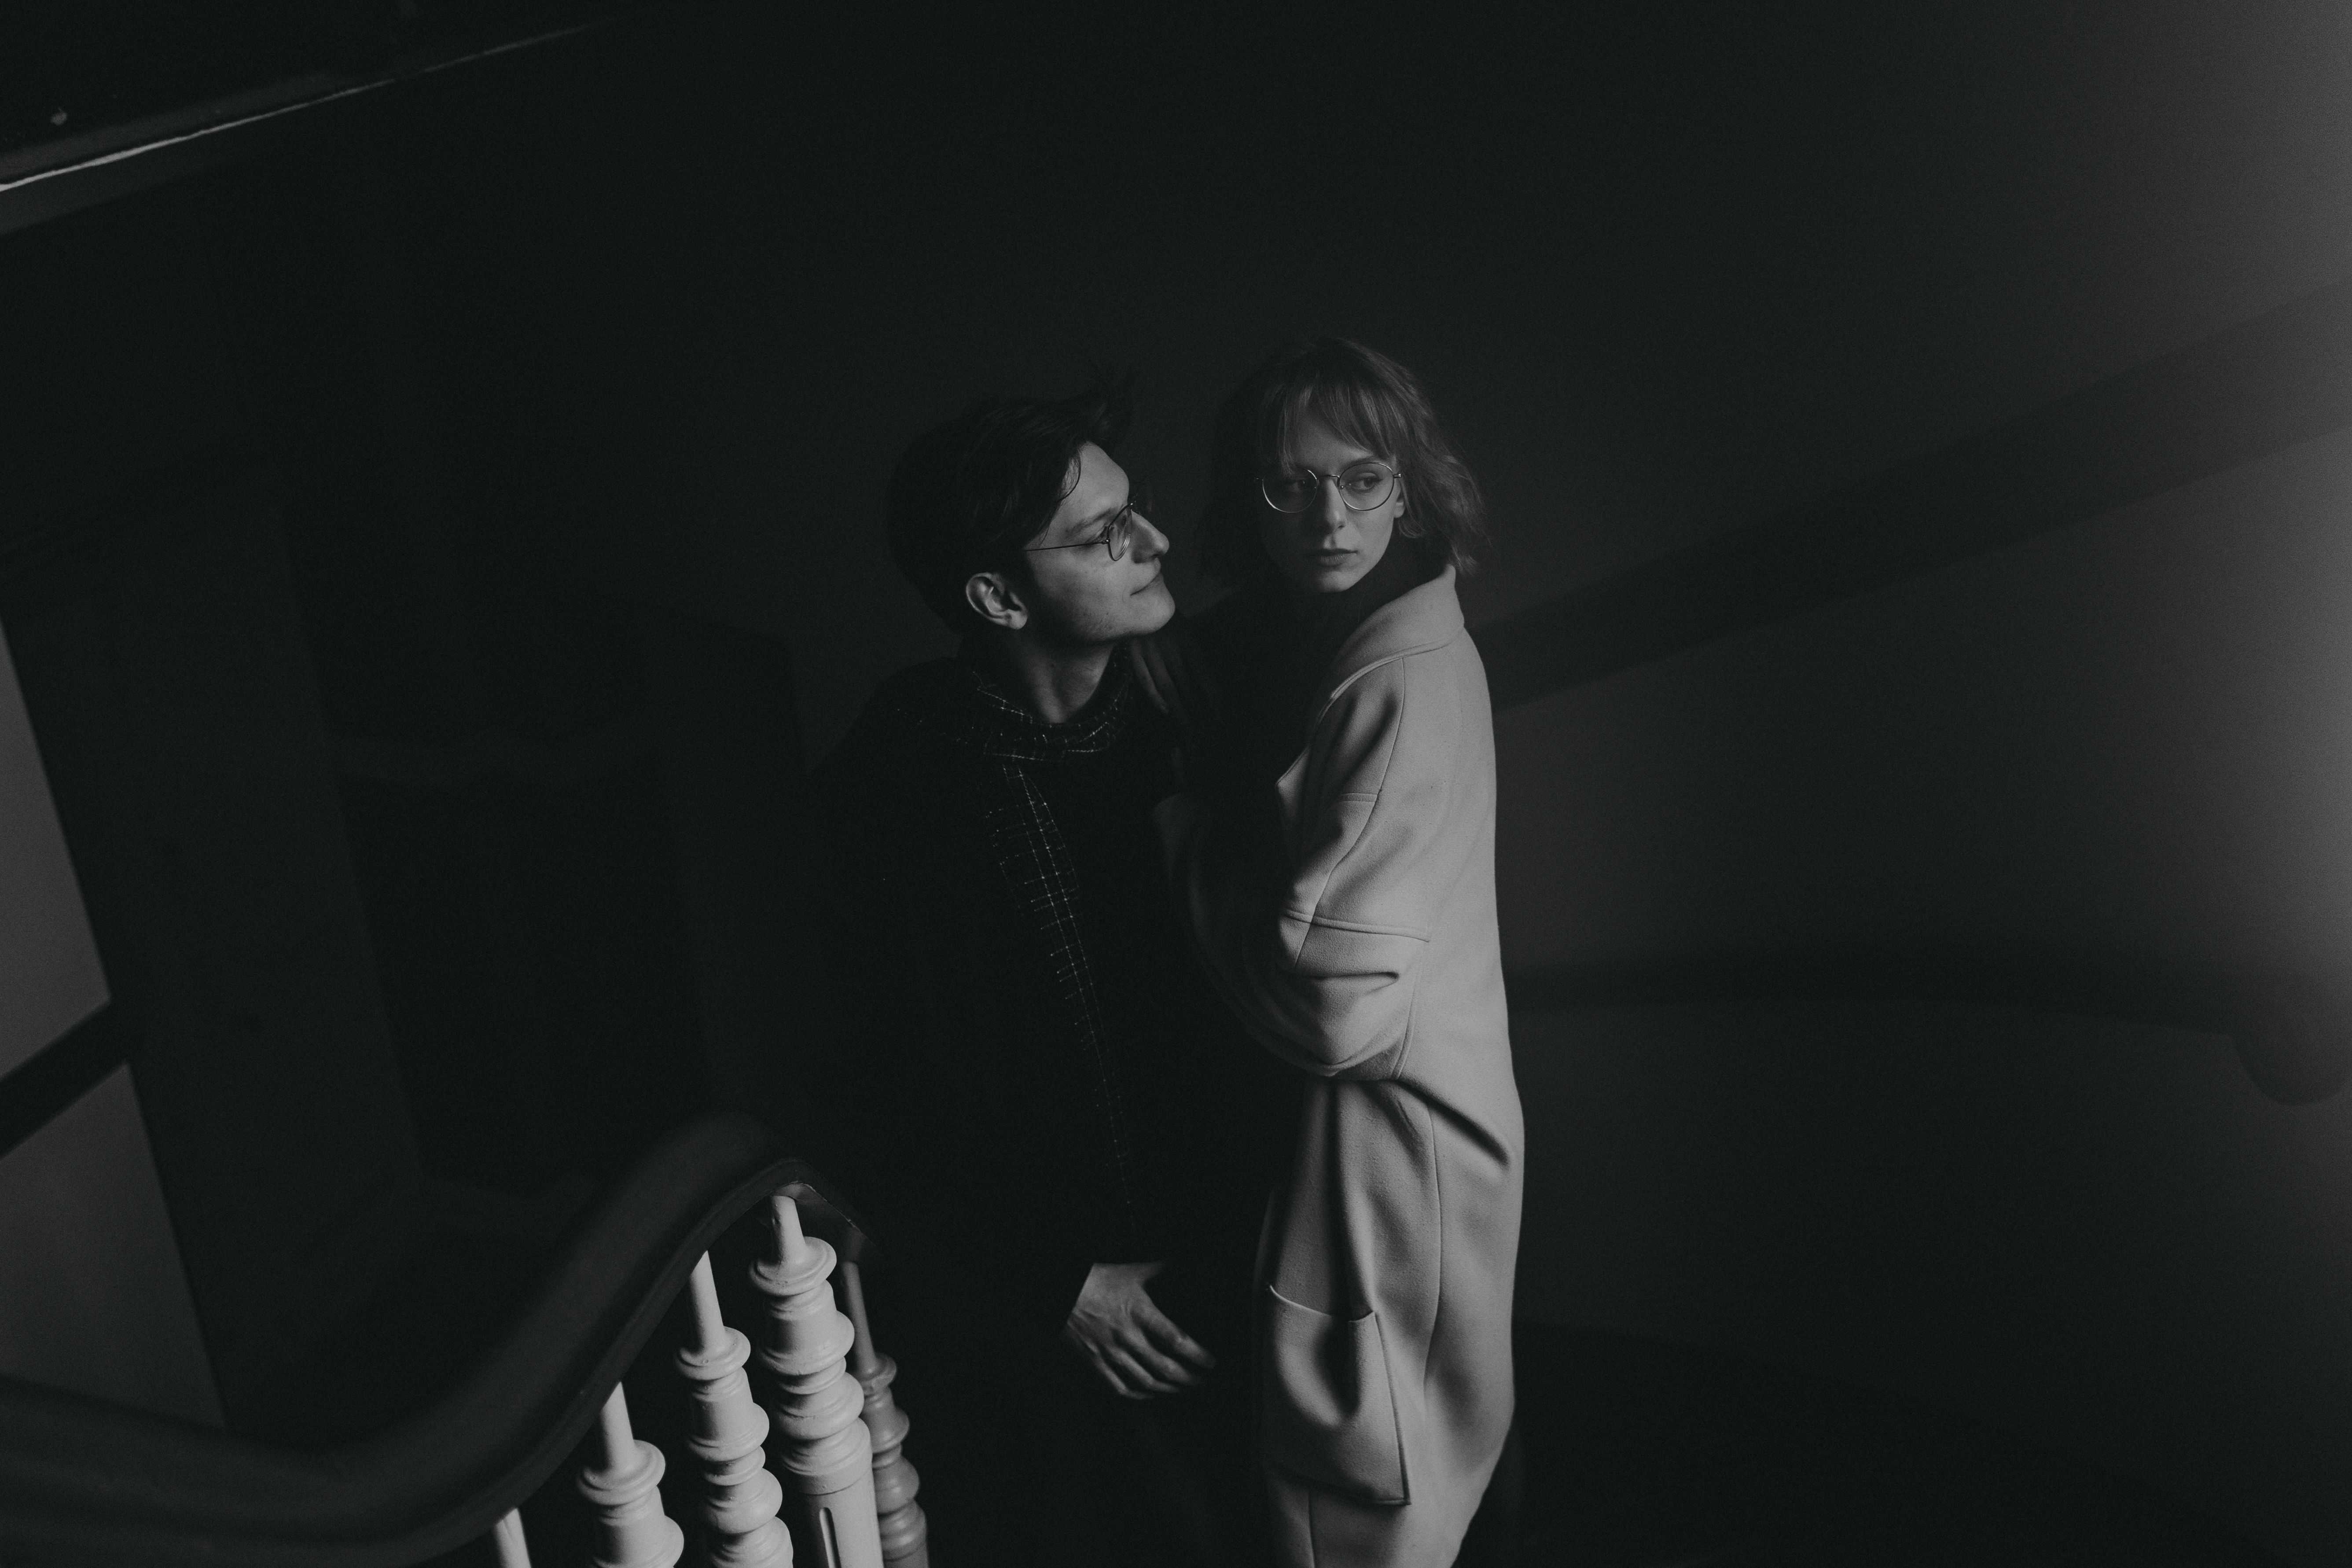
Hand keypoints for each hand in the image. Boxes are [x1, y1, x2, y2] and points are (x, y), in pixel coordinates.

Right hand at [1061, 1260, 1215, 1399]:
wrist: (1061, 1293)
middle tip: (1203, 1380)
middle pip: (1164, 1368)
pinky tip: (1151, 1394)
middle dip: (1189, 1378)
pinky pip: (1120, 1388)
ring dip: (1169, 1389)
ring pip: (1146, 1382)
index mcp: (1139, 1313)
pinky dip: (1139, 1395)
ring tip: (1184, 1389)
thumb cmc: (1096, 1280)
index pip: (1175, 1340)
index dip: (1197, 1355)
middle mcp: (1127, 1337)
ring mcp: (1110, 1353)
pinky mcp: (1095, 1363)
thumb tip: (1184, 1263)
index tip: (1211, 1361)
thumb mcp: (1131, 1271)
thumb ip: (1160, 1270)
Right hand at [1129, 627, 1220, 747]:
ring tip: (1189, 728)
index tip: (1221, 714)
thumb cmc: (1169, 617)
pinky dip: (1154, 696)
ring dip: (1179, 708)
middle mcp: (1171, 646)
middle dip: (1197, 709)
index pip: (1204, 672)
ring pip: (1167, 685)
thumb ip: (1196, 654)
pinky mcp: (1133, 654)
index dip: (1213, 695)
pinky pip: (1145, 679)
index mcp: (1188, 639)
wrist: (1140, 592)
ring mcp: (1150, 651)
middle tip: (1206, 731)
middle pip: (1186, 684)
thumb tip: (1211, 683)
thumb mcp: (1188, 630)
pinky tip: (1165, 710)